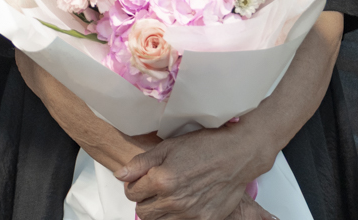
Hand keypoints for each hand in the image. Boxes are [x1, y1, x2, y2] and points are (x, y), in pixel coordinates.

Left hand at [117, 124, 271, 219]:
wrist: (237, 155)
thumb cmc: (204, 146)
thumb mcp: (167, 147)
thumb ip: (140, 163)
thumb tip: (120, 175)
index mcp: (162, 180)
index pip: (131, 193)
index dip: (134, 185)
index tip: (142, 180)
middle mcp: (174, 201)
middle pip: (143, 212)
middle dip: (144, 200)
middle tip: (153, 189)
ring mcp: (190, 214)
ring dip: (158, 211)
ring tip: (167, 196)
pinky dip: (177, 217)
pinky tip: (183, 203)